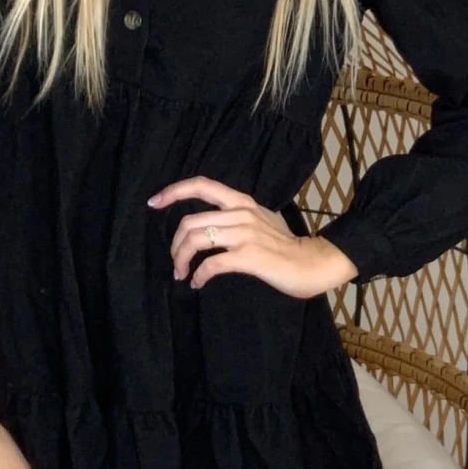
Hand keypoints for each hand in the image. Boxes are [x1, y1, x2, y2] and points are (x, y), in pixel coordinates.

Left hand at [148, 174, 357, 297]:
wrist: (314, 263)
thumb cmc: (285, 244)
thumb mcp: (260, 218)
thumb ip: (236, 215)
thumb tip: (208, 223)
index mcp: (241, 201)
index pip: (201, 185)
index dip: (172, 191)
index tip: (153, 202)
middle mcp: (240, 213)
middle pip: (189, 222)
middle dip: (174, 245)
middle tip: (175, 262)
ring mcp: (245, 234)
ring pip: (196, 240)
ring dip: (181, 260)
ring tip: (181, 273)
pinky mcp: (248, 257)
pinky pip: (210, 265)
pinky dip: (198, 275)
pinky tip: (197, 282)